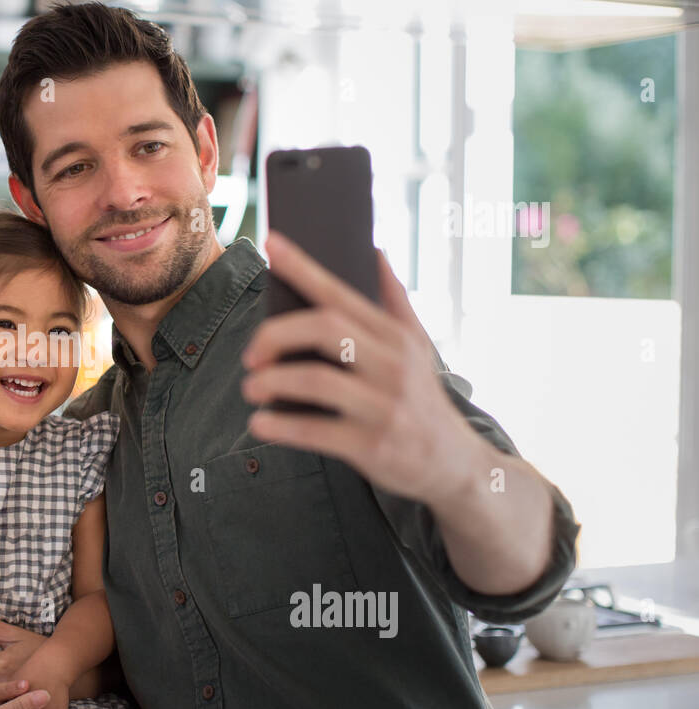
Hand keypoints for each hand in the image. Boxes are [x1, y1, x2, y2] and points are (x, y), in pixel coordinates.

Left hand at [240, 230, 482, 507]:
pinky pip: (316, 432)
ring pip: (315, 380)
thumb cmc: (422, 398)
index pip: (341, 294)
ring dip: (272, 381)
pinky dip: (281, 426)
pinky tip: (260, 422)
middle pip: (325, 330)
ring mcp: (384, 407)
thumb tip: (375, 250)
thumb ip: (394, 300)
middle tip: (251, 354)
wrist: (456, 466)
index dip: (303, 267)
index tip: (270, 242)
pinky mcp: (373, 446)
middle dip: (277, 335)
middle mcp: (394, 366)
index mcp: (397, 336)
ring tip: (251, 387)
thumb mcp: (419, 346)